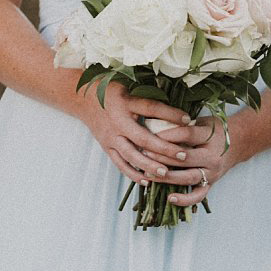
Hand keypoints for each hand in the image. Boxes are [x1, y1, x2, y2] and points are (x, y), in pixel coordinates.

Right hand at [75, 84, 191, 185]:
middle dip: (163, 148)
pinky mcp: (106, 147)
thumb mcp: (130, 89)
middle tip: (183, 155)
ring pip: (130, 155)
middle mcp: (117, 122)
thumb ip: (151, 100)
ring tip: (166, 173)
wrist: (81, 98)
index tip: (189, 120)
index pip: (150, 108)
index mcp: (125, 102)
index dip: (170, 114)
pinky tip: (147, 181)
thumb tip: (179, 111)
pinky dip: (132, 173)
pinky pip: (119, 163)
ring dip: (148, 165)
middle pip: (142, 138)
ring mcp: (110, 136)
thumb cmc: (112, 93)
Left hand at [139, 116, 237, 207]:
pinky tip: (170, 198)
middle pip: (186, 157)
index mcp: (211, 137)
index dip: (168, 134)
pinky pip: (198, 196)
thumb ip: (181, 124)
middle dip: (162, 156)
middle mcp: (213, 157)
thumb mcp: (200, 121)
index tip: (150, 134)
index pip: (187, 134)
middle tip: (144, 153)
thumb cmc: (213, 131)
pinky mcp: (211, 184)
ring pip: (189, 177)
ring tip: (149, 173)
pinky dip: (185, 200)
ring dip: (168, 176)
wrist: (237, 143)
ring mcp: (212, 173)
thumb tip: (152, 126)